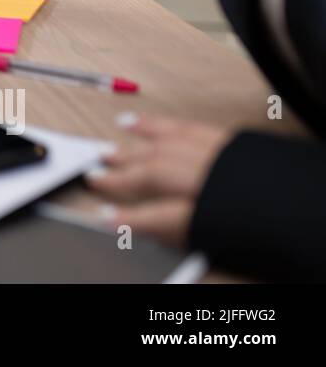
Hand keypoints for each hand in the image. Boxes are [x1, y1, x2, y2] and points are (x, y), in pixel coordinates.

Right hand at [86, 115, 232, 246]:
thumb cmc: (272, 232)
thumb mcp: (229, 242)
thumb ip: (188, 231)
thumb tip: (155, 227)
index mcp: (215, 212)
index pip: (161, 215)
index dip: (130, 218)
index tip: (105, 218)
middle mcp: (214, 179)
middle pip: (157, 173)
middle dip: (122, 175)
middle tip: (94, 176)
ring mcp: (223, 155)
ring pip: (165, 146)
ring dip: (132, 148)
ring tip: (106, 150)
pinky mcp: (233, 140)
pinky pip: (188, 128)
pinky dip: (159, 125)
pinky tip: (140, 123)